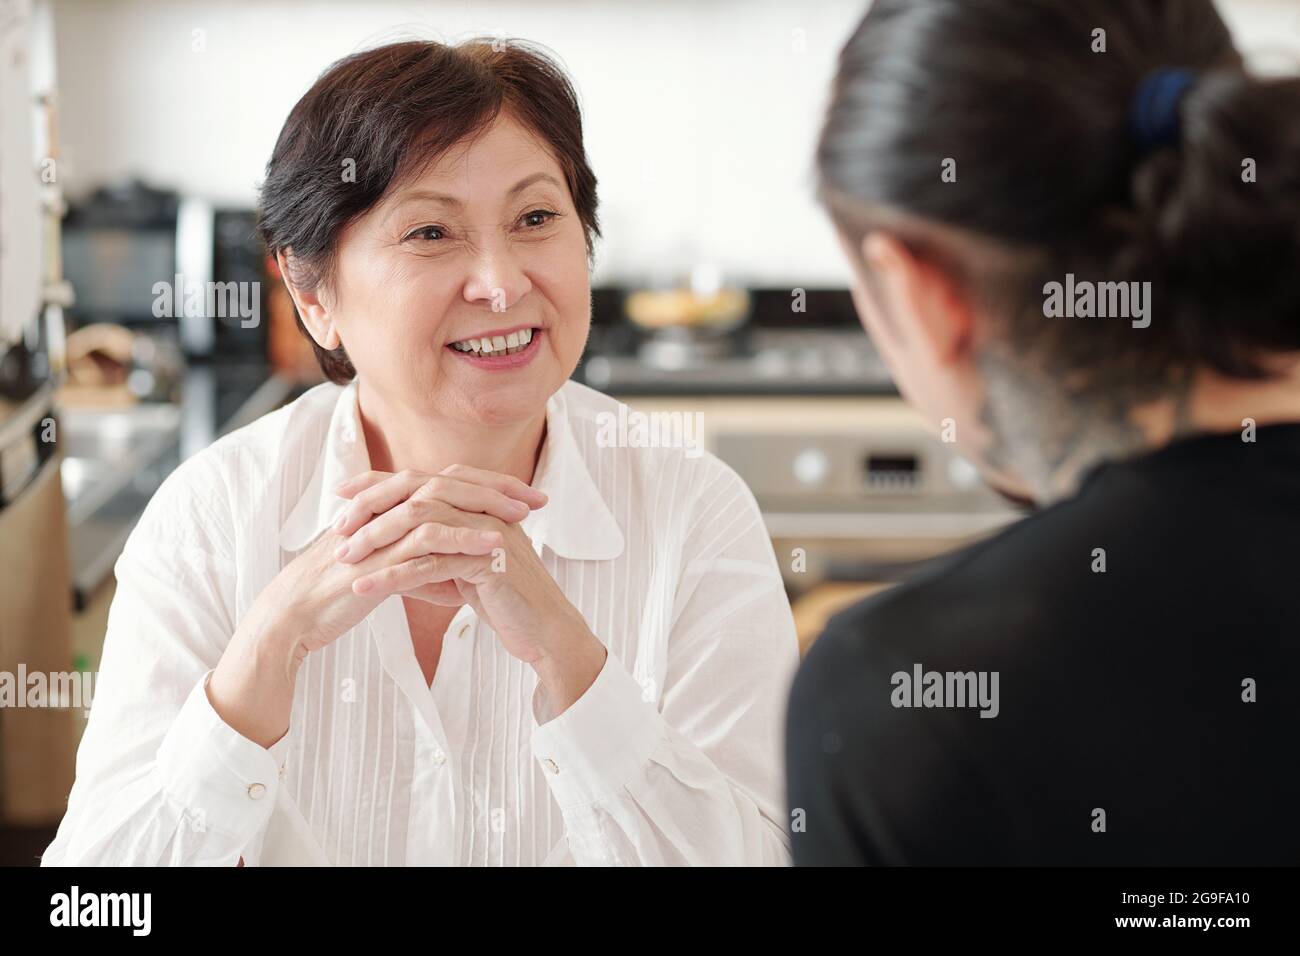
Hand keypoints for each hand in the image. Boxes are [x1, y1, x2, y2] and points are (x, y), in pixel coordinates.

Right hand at [207, 466, 541, 746]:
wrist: (293, 616)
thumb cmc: (334, 594)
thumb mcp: (381, 568)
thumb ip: (411, 559)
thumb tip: (446, 567)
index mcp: (386, 506)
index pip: (444, 482)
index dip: (486, 486)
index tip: (524, 496)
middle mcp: (384, 509)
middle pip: (448, 483)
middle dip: (496, 489)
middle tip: (536, 498)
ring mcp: (379, 529)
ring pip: (439, 505)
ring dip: (485, 508)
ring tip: (523, 517)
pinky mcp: (377, 556)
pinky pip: (426, 541)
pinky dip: (463, 539)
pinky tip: (493, 545)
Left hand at [336, 464, 607, 712]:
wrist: (543, 631)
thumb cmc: (504, 601)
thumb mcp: (460, 571)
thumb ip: (430, 555)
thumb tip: (387, 556)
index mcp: (479, 503)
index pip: (422, 479)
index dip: (380, 482)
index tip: (342, 492)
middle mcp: (486, 509)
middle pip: (419, 491)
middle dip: (373, 507)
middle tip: (337, 528)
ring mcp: (489, 532)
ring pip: (422, 523)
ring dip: (378, 540)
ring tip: (344, 560)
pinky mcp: (489, 563)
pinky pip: (432, 564)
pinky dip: (393, 576)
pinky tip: (365, 588)